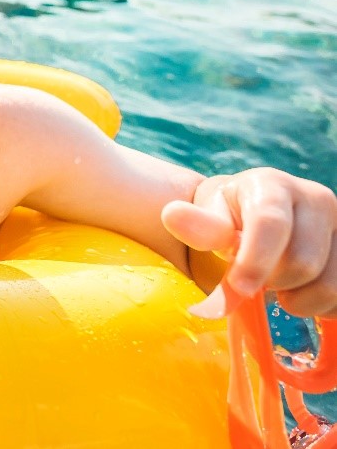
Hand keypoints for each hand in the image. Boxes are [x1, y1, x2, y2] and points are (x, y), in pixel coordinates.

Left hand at [163, 168, 336, 317]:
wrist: (254, 217)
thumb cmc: (228, 217)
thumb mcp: (208, 217)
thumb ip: (198, 224)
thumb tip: (172, 215)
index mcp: (273, 185)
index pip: (270, 223)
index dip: (255, 261)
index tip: (239, 288)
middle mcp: (316, 199)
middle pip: (301, 262)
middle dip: (272, 282)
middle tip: (253, 280)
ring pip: (329, 284)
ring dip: (297, 301)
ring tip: (277, 288)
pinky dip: (320, 306)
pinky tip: (301, 292)